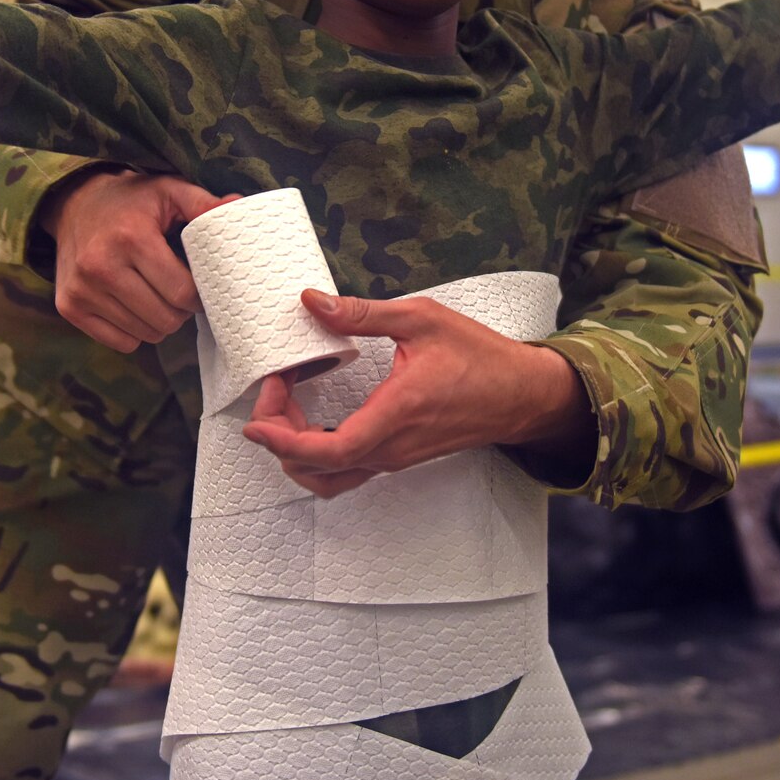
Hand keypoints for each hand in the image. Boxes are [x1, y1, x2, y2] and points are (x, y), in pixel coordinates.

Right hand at [45, 168, 233, 352]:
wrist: (75, 203)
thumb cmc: (132, 200)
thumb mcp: (169, 190)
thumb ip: (202, 203)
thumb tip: (236, 207)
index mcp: (131, 238)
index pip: (182, 293)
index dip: (200, 296)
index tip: (202, 286)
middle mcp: (100, 266)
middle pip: (165, 319)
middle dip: (182, 311)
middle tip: (181, 292)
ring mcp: (82, 290)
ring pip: (145, 334)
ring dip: (160, 322)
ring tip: (157, 295)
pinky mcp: (69, 307)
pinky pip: (121, 342)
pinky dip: (135, 331)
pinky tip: (134, 305)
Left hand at [240, 290, 589, 498]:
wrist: (521, 394)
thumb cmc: (480, 357)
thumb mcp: (421, 319)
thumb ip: (361, 313)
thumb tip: (313, 303)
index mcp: (397, 413)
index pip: (328, 451)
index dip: (283, 443)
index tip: (257, 422)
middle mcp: (393, 447)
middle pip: (317, 469)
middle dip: (279, 438)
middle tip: (273, 391)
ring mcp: (396, 458)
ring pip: (330, 476)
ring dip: (297, 451)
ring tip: (286, 408)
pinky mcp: (399, 457)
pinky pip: (348, 470)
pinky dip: (319, 454)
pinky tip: (312, 421)